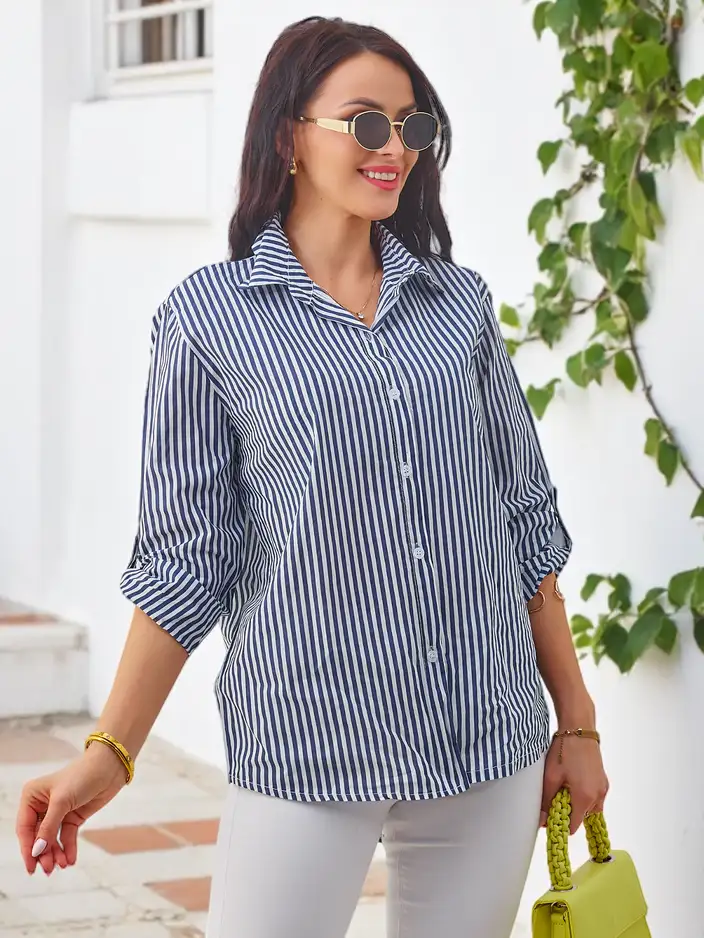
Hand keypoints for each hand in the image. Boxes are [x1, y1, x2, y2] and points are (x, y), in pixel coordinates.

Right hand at [16, 744, 127, 875]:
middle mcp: (42, 804)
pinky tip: (70, 860)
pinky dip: (68, 848)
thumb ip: (48, 828)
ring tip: (62, 865)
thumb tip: (37, 851)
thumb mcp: (61, 802)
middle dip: (43, 853)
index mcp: (32, 796)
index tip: (31, 867)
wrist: (109, 767)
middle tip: (49, 869)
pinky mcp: (73, 816)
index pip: (25, 828)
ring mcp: (58, 811)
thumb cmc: (82, 776)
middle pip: (38, 836)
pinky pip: (67, 836)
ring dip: (55, 853)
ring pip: (52, 839)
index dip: (27, 849)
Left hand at [539, 733, 608, 834]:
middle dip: (568, 812)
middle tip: (555, 796)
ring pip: (588, 808)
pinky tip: (572, 782)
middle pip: (581, 817)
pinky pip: (594, 798)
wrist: (579, 729)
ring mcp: (603, 788)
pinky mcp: (604, 781)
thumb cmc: (564, 750)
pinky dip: (583, 796)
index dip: (560, 824)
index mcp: (584, 797)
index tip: (550, 817)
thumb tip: (542, 821)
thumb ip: (546, 802)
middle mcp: (598, 796)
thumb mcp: (550, 777)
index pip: (573, 826)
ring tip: (564, 787)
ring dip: (576, 804)